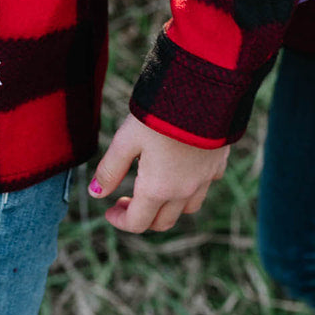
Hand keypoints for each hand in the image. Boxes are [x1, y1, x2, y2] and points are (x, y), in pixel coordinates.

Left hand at [90, 113, 229, 233]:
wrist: (204, 91)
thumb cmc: (159, 114)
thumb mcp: (126, 139)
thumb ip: (110, 169)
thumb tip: (95, 194)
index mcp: (157, 188)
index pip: (137, 223)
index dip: (119, 221)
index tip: (109, 211)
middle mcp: (184, 191)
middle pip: (162, 222)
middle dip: (141, 217)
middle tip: (125, 200)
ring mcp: (205, 180)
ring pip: (186, 209)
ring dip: (167, 207)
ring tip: (153, 188)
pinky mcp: (218, 165)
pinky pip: (204, 187)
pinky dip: (190, 188)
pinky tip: (180, 170)